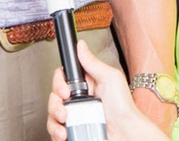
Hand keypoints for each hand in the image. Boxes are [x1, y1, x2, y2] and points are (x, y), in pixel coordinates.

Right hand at [46, 40, 167, 140]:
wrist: (126, 132)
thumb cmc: (123, 107)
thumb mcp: (110, 78)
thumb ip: (92, 62)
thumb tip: (81, 46)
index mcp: (86, 85)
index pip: (62, 78)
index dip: (59, 83)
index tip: (65, 91)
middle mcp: (78, 99)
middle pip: (54, 96)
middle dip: (55, 103)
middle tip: (65, 108)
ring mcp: (74, 116)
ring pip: (52, 113)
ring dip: (54, 118)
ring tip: (65, 123)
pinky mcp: (72, 130)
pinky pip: (55, 130)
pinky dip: (56, 132)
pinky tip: (64, 134)